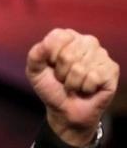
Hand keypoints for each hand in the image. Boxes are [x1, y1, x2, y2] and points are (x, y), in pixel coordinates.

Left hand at [26, 29, 119, 147]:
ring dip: (72, 83)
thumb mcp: (35, 71)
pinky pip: (94, 77)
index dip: (51, 56)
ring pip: (81, 67)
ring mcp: (101, 54)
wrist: (65, 111)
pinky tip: (87, 89)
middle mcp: (86, 41)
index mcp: (67, 37)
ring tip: (74, 84)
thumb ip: (35, 54)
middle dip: (61, 73)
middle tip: (63, 79)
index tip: (51, 66)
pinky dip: (85, 88)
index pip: (58, 37)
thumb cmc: (51, 87)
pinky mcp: (111, 69)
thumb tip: (47, 42)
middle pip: (68, 54)